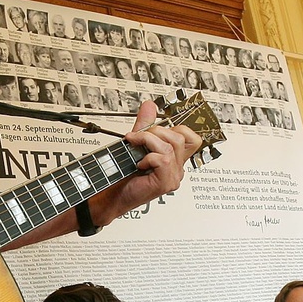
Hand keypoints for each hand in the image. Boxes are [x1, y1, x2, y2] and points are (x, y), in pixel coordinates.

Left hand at [90, 99, 201, 224]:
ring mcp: (173, 176)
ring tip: (134, 146)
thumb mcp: (136, 144)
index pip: (191, 137)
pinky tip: (139, 164)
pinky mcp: (166, 182)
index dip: (175, 127)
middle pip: (180, 137)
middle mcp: (177, 168)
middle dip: (156, 131)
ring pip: (171, 146)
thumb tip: (150, 106)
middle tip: (138, 138)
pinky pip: (163, 159)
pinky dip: (147, 157)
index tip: (153, 129)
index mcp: (175, 159)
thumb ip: (145, 125)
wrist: (111, 195)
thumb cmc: (123, 175)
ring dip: (148, 141)